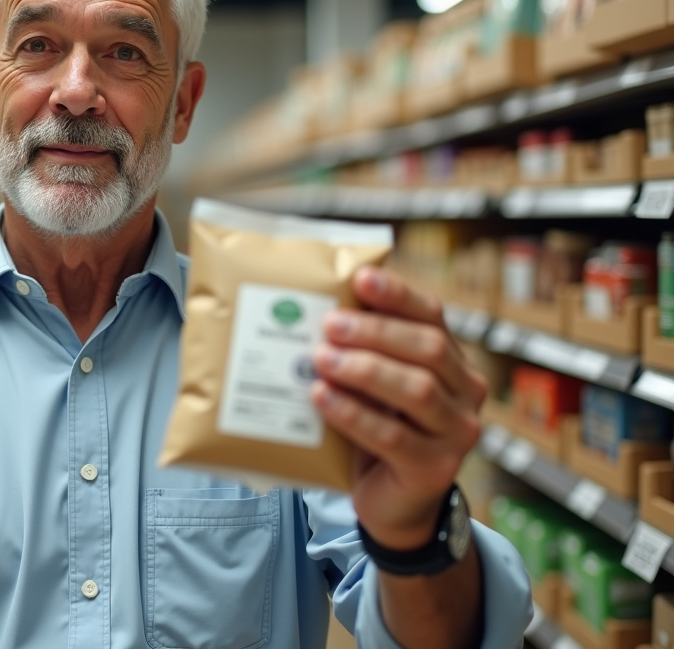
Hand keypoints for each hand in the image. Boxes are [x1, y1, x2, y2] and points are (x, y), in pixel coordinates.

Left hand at [310, 267, 485, 549]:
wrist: (392, 503)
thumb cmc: (378, 429)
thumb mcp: (375, 385)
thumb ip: (362, 350)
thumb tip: (315, 304)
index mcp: (452, 361)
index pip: (433, 316)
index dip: (398, 295)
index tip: (361, 278)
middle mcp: (466, 393)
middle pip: (429, 350)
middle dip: (376, 333)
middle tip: (330, 324)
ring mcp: (457, 433)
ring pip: (416, 391)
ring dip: (365, 370)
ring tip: (321, 358)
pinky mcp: (435, 469)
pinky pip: (394, 437)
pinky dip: (354, 414)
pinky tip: (321, 398)